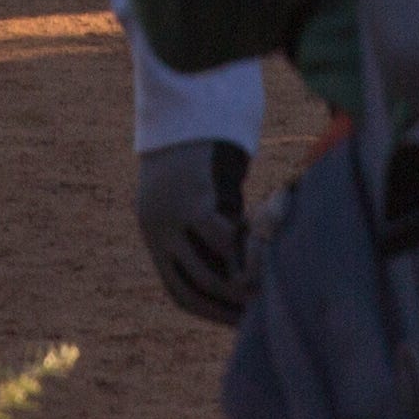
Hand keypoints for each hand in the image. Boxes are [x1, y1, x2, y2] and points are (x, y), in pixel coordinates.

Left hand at [135, 137, 255, 321]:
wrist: (183, 98)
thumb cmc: (201, 147)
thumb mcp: (198, 196)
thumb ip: (212, 228)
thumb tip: (243, 265)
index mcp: (155, 232)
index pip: (180, 290)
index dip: (210, 309)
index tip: (238, 320)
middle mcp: (156, 230)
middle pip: (189, 288)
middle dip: (223, 307)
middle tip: (256, 313)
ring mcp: (170, 218)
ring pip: (205, 271)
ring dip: (235, 286)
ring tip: (264, 290)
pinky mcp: (190, 201)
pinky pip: (219, 239)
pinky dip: (240, 250)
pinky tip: (261, 247)